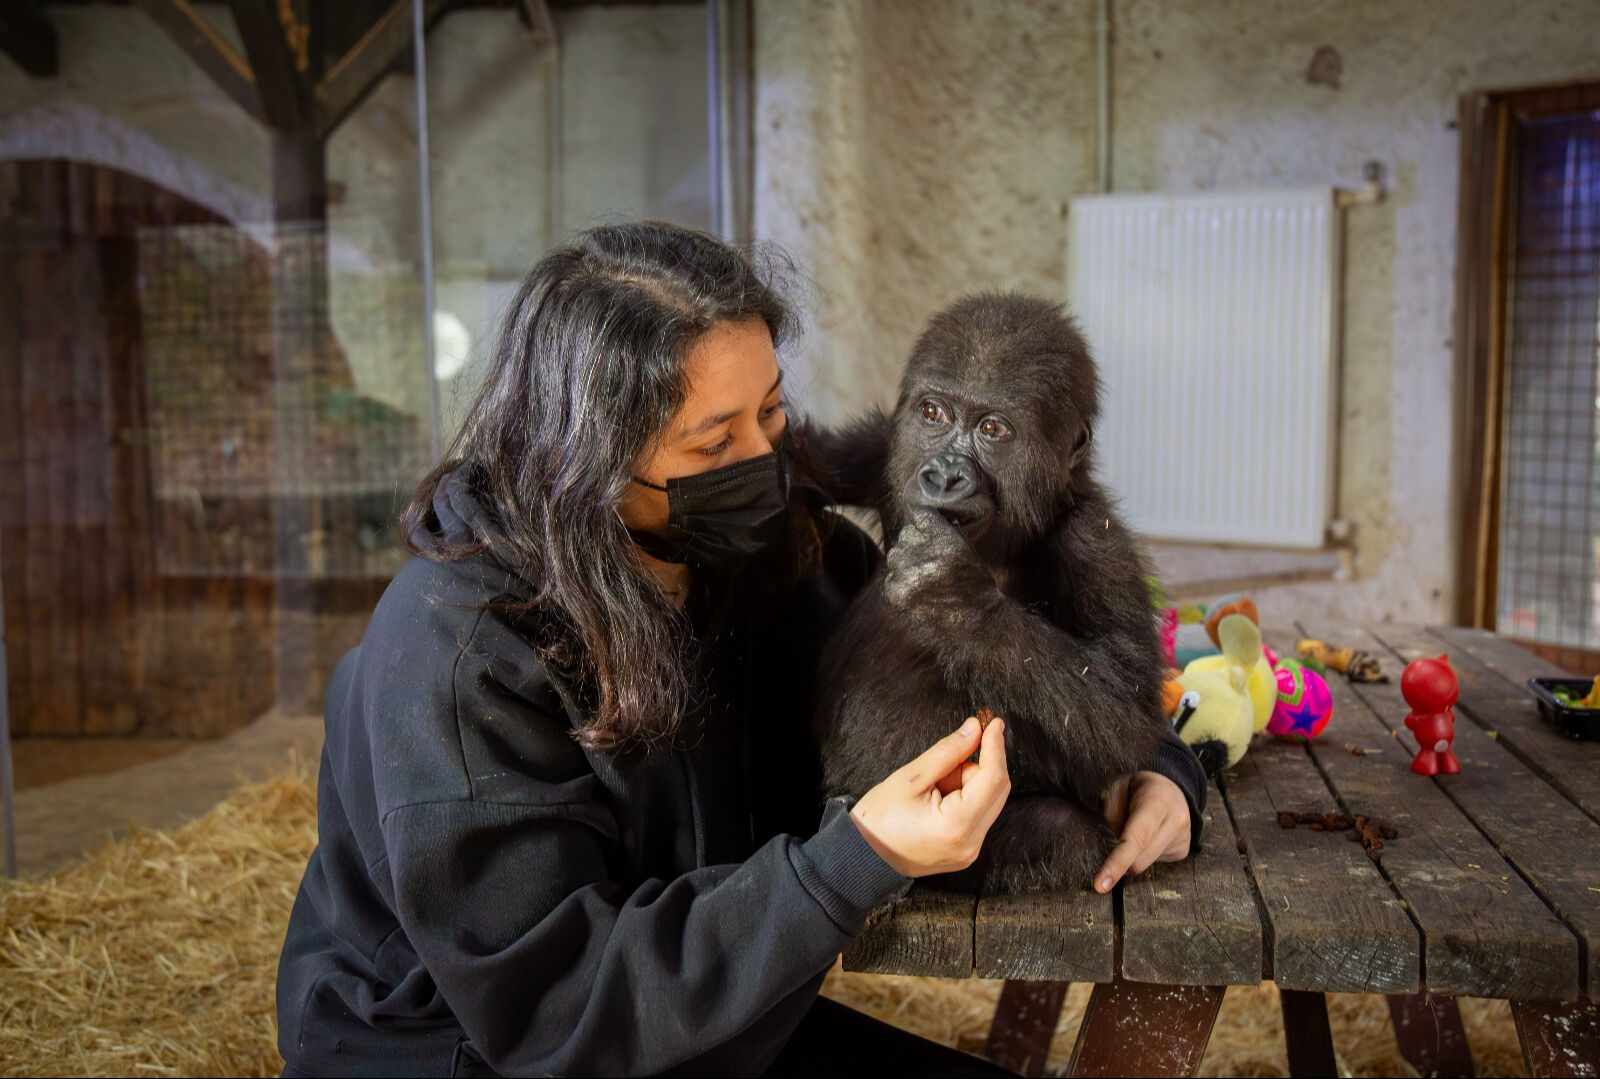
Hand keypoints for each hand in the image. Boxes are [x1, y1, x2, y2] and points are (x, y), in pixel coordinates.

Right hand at [850, 715, 1010, 876]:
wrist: (864, 856)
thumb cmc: (880, 818)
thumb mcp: (911, 777)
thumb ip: (948, 752)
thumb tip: (975, 729)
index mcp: (957, 825)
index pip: (993, 779)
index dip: (995, 747)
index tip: (993, 723)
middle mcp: (971, 843)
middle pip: (996, 790)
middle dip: (977, 766)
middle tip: (949, 756)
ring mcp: (970, 851)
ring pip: (987, 801)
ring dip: (967, 784)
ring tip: (933, 787)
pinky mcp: (966, 851)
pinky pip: (978, 815)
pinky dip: (964, 798)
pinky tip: (938, 799)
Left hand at [883, 510, 996, 625]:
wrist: (976, 618)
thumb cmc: (973, 580)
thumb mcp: (964, 545)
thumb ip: (940, 528)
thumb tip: (919, 515)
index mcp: (941, 537)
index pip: (920, 515)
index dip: (928, 526)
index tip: (934, 536)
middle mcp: (921, 553)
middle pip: (906, 535)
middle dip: (916, 544)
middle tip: (931, 560)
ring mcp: (906, 574)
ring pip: (895, 555)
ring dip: (906, 563)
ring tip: (925, 576)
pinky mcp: (896, 593)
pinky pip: (891, 578)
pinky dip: (901, 583)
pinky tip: (918, 590)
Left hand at [1094, 770, 1191, 892]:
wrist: (1167, 787)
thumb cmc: (1134, 788)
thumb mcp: (1116, 790)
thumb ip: (1110, 818)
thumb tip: (1106, 851)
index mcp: (1158, 799)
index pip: (1137, 837)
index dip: (1117, 862)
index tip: (1101, 885)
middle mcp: (1177, 819)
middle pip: (1140, 859)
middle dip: (1119, 860)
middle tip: (1109, 840)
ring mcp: (1184, 837)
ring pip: (1146, 864)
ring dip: (1131, 857)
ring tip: (1132, 830)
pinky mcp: (1183, 850)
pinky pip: (1155, 863)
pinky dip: (1142, 855)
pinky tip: (1146, 837)